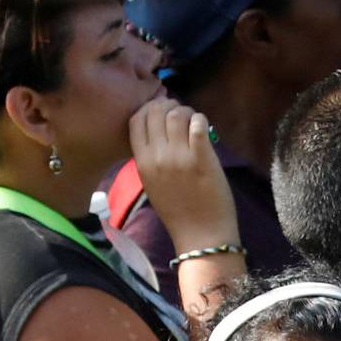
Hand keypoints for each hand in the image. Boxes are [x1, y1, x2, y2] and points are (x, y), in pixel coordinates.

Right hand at [128, 100, 237, 252]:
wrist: (200, 235)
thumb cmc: (177, 211)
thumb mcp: (151, 183)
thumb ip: (149, 158)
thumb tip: (158, 132)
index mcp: (142, 162)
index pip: (136, 120)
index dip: (149, 108)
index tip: (161, 111)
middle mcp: (158, 156)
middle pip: (156, 112)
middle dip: (169, 106)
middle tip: (181, 114)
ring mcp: (180, 157)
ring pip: (177, 115)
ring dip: (187, 112)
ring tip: (194, 121)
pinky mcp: (203, 159)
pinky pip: (198, 126)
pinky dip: (201, 120)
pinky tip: (204, 128)